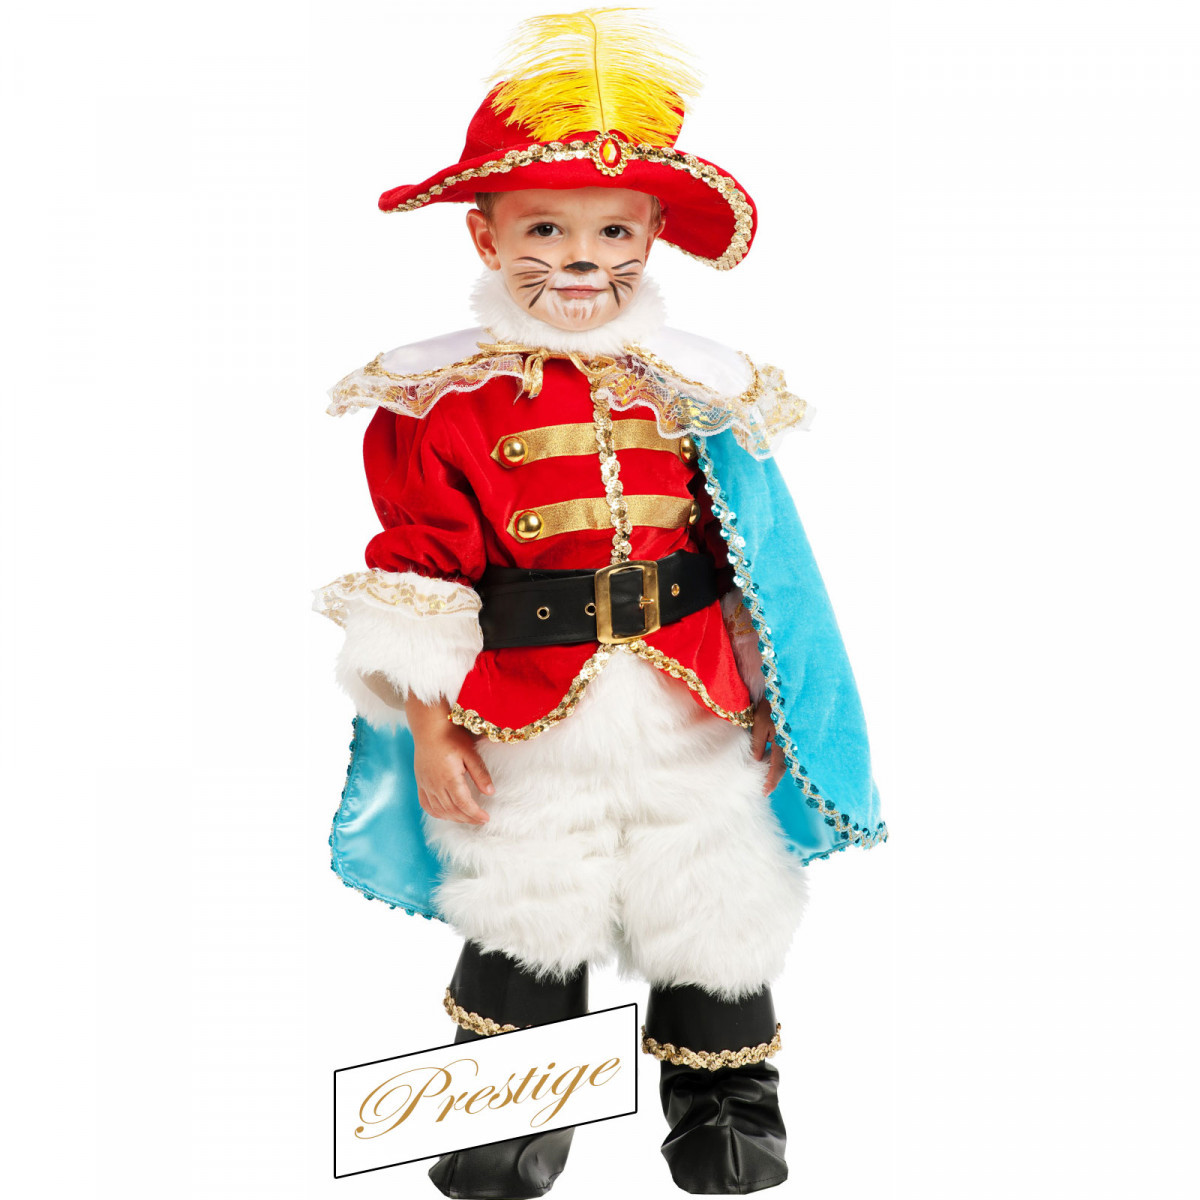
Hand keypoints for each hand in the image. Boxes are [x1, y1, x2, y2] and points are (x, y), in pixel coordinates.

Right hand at [405, 694, 494, 824]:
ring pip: (439, 810)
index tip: (486, 818)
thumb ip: (480, 774)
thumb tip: (490, 792)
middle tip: (480, 820)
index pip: (464, 804)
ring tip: (467, 818)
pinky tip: (446, 814)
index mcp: (449, 778)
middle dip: (468, 818)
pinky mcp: (420, 782)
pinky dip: (437, 813)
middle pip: (452, 810)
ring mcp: (425, 784)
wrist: (429, 726)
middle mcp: (435, 785)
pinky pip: (426, 804)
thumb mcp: (470, 753)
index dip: (475, 814)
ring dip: (454, 818)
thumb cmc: (451, 736)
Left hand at [751, 699, 786, 795]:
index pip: (777, 767)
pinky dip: (780, 760)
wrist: (785, 692)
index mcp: (783, 742)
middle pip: (784, 767)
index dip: (771, 781)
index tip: (764, 792)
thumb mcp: (759, 723)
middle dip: (775, 778)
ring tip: (768, 779)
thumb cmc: (769, 706)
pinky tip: (772, 763)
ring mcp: (794, 741)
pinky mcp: (793, 737)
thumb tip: (757, 761)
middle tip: (765, 790)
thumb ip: (758, 743)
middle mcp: (791, 744)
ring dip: (777, 770)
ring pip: (786, 761)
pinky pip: (787, 753)